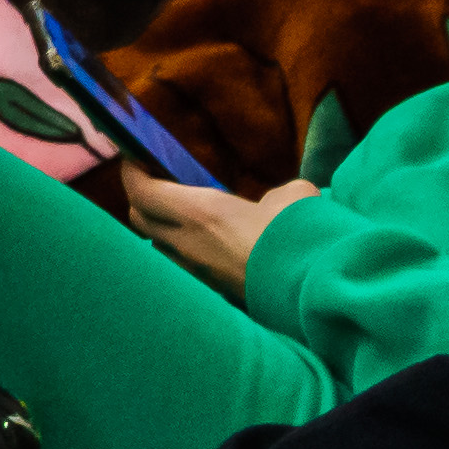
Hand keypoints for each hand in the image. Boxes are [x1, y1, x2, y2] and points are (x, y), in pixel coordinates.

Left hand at [119, 165, 316, 295]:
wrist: (316, 293)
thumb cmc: (299, 240)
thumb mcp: (295, 198)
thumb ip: (278, 195)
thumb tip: (280, 201)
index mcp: (199, 214)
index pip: (140, 190)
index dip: (132, 171)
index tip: (137, 156)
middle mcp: (188, 244)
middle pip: (139, 220)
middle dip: (142, 198)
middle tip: (159, 183)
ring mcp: (198, 273)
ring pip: (158, 246)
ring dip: (161, 228)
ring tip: (181, 215)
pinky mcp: (215, 293)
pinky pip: (183, 266)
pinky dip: (184, 251)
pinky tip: (207, 244)